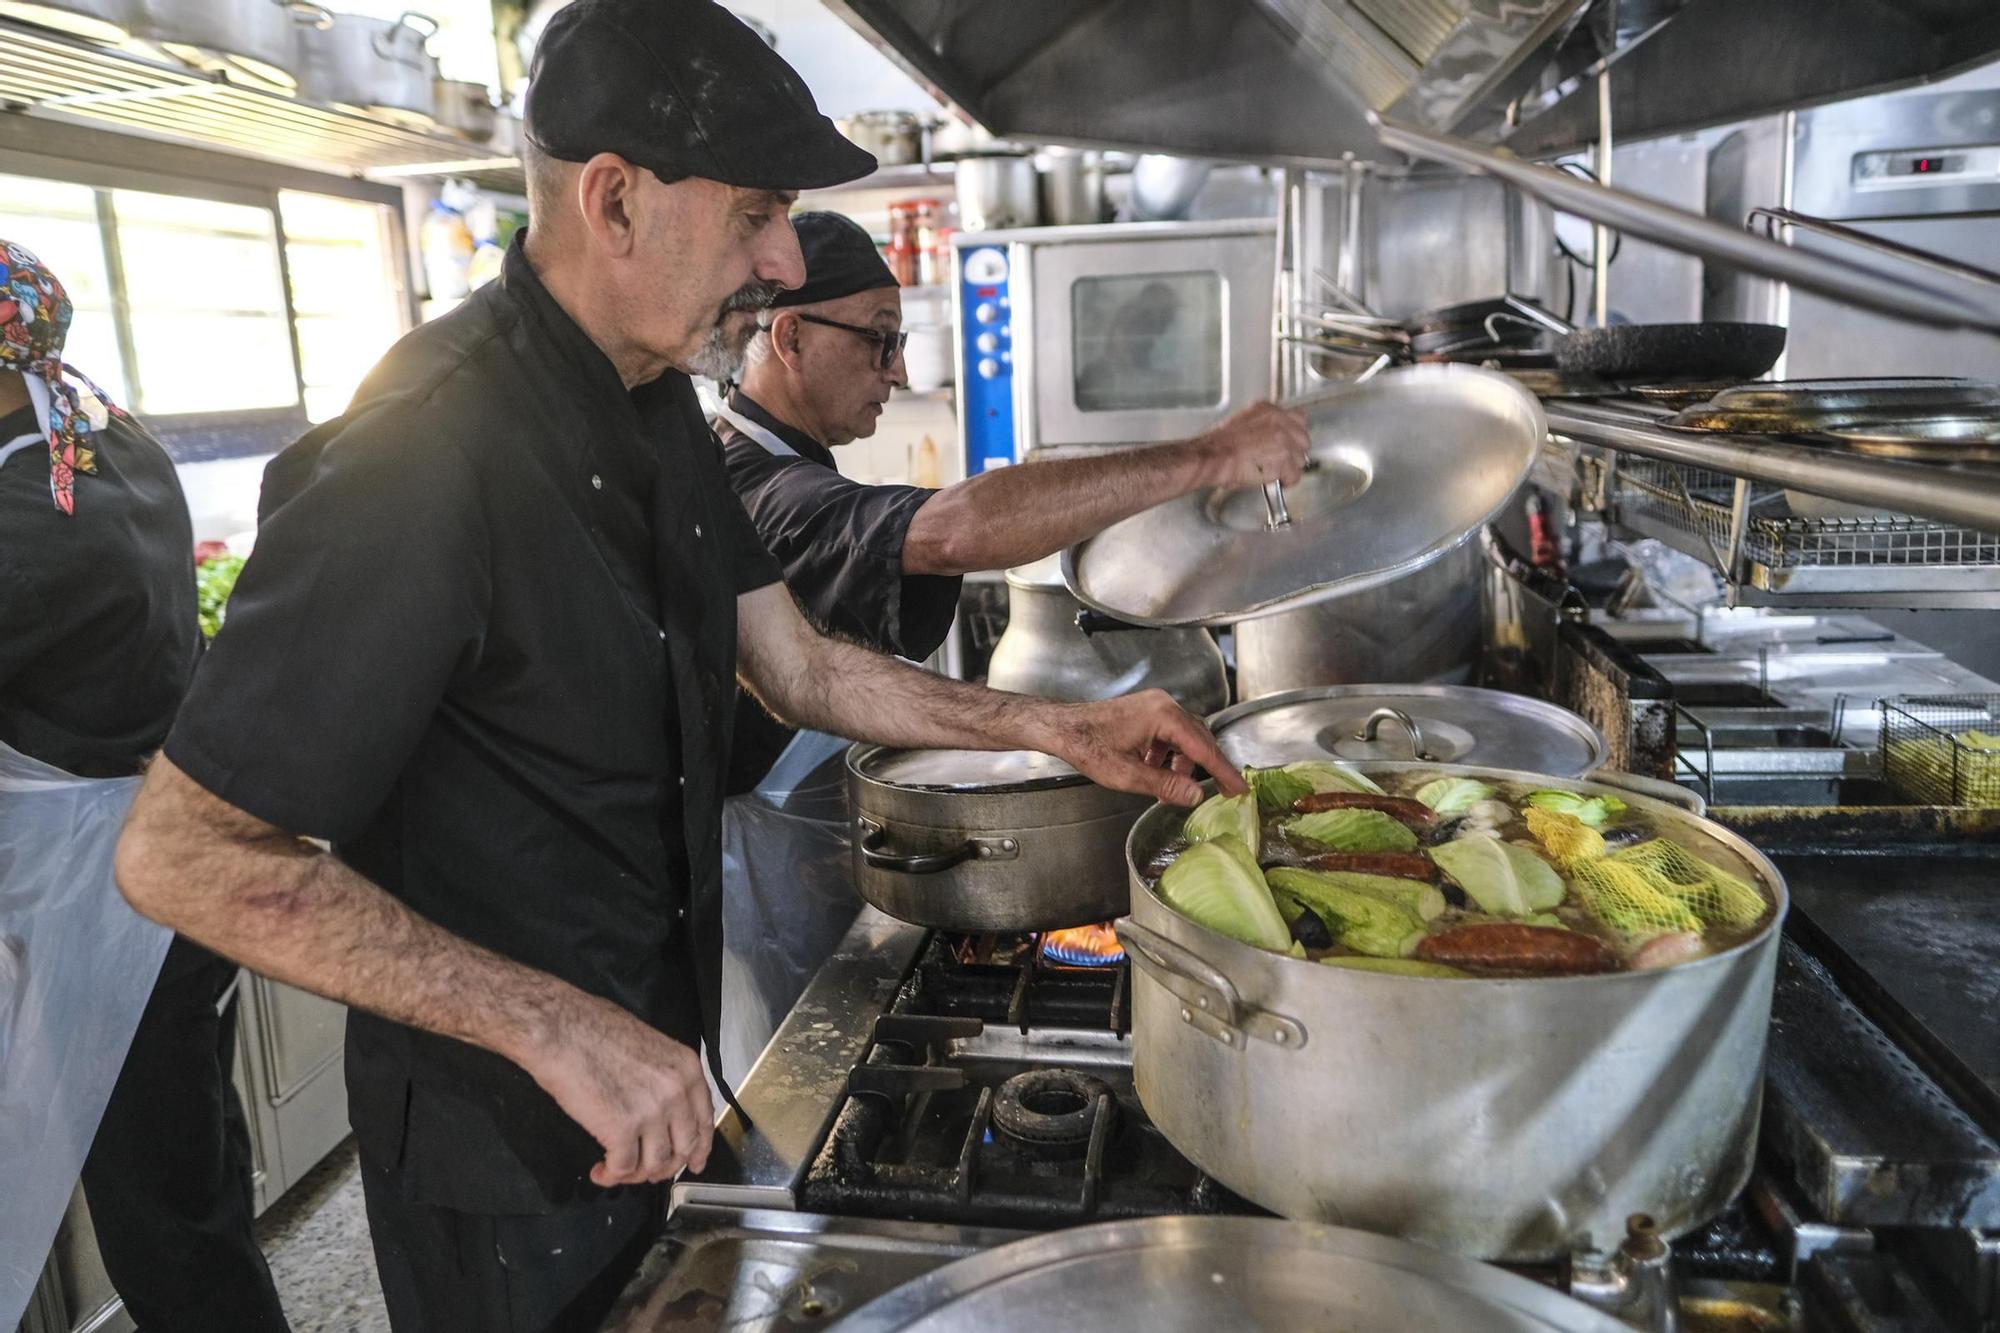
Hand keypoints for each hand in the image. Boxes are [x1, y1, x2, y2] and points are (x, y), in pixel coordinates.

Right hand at [521, 988, 713, 1187]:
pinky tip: (599, 1171)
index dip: (699, 1148)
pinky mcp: (623, 1130)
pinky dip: (611, 1176)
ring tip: (615, 1170)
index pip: (704, 1119)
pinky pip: (623, 1168)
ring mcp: (652, 1112)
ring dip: (634, 1174)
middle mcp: (676, 1091)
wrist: (559, 1030)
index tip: (694, 1163)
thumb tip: (661, 1107)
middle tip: (646, 1172)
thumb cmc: (592, 1029)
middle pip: (684, 1147)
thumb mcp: (647, 1045)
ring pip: (655, 1164)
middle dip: (665, 1167)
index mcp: (686, 1068)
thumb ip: (663, 1077)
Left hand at [1040, 690, 1248, 805]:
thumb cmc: (1087, 745)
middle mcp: (1164, 705)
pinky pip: (1170, 734)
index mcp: (1163, 716)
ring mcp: (1155, 706)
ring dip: (1183, 764)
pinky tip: (1156, 773)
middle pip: (1199, 739)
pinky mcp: (1146, 712)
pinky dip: (1169, 755)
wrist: (1062, 727)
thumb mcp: (1127, 775)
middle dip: (1207, 768)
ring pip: (1185, 738)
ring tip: (1173, 789)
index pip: (1204, 748)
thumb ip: (1165, 785)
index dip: (1223, 772)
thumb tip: (1194, 795)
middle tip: (1220, 793)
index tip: (1239, 789)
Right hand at [1184, 401, 1310, 490]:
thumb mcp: (1242, 424)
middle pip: (1304, 440)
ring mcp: (1283, 438)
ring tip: (1271, 472)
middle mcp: (1279, 420)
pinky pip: (1294, 476)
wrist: (1211, 457)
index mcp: (1268, 409)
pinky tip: (1271, 480)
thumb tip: (1272, 440)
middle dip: (1294, 454)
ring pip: (1301, 460)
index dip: (1294, 437)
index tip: (1288, 446)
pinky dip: (1285, 482)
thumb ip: (1263, 427)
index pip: (1299, 419)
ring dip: (1289, 469)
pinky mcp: (1283, 457)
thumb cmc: (1218, 447)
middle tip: (1278, 463)